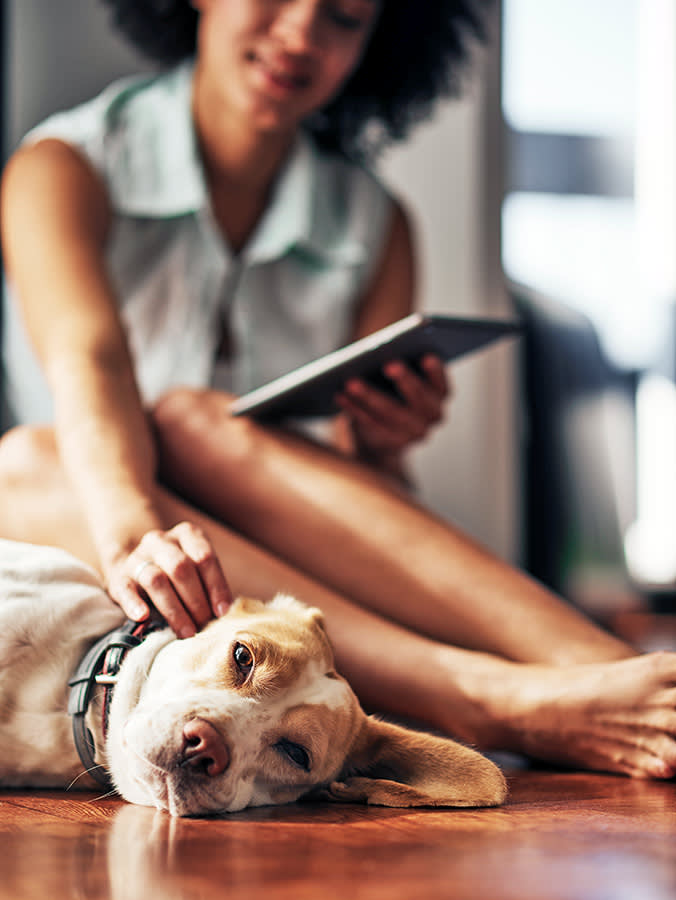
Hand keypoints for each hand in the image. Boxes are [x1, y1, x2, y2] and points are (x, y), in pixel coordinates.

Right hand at [105, 522, 232, 637]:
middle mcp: (161, 541)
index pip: (204, 557)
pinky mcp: (119, 577)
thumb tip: (224, 613)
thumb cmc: (177, 575)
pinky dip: (134, 604)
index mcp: (186, 534)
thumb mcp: (197, 570)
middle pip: (181, 568)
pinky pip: (126, 590)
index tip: (222, 612)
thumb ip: (210, 585)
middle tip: (204, 625)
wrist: (137, 568)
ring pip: (156, 579)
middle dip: (196, 600)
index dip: (216, 586)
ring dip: (174, 609)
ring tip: (186, 631)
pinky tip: (143, 617)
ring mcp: (138, 557)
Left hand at [336, 355, 450, 464]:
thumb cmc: (391, 390)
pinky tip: (340, 396)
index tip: (426, 356)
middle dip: (405, 380)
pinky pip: (371, 424)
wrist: (383, 437)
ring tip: (352, 381)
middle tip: (389, 364)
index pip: (442, 383)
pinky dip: (354, 409)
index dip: (436, 372)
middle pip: (419, 399)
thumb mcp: (399, 376)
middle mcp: (432, 416)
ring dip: (370, 396)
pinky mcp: (390, 443)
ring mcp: (413, 433)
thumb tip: (381, 347)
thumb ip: (400, 363)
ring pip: (391, 413)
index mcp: (440, 394)